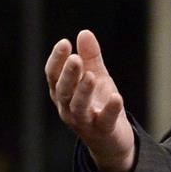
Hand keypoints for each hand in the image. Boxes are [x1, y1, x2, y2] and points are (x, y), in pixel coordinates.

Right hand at [45, 29, 134, 171]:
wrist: (112, 139)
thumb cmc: (99, 104)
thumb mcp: (97, 77)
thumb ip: (91, 57)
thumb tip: (84, 32)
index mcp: (64, 93)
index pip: (53, 76)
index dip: (57, 60)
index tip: (64, 42)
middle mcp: (68, 108)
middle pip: (63, 91)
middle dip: (68, 75)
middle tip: (75, 58)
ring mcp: (84, 121)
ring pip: (78, 107)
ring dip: (83, 91)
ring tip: (91, 76)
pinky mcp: (103, 130)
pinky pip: (104, 121)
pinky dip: (110, 109)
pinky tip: (116, 97)